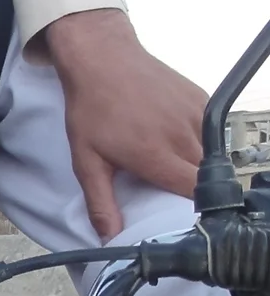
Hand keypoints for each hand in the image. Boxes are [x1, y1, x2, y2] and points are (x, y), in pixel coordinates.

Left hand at [32, 9, 204, 238]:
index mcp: (156, 155)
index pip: (193, 193)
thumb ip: (101, 203)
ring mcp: (194, 113)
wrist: (102, 57)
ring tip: (168, 157)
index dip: (189, 207)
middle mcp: (181, 135)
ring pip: (209, 152)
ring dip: (194, 161)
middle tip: (168, 185)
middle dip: (191, 185)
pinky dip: (196, 137)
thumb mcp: (87, 161)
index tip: (176, 211)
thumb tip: (110, 238)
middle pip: (203, 175)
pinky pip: (209, 128)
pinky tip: (173, 135)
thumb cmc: (91, 109)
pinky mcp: (200, 97)